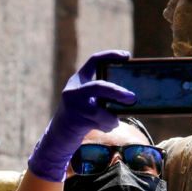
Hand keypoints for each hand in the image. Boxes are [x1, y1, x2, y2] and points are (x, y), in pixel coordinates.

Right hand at [28, 50, 135, 181]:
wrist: (59, 135)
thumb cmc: (81, 116)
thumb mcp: (88, 100)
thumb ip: (102, 95)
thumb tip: (130, 97)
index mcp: (78, 80)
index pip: (94, 60)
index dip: (110, 55)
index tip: (127, 56)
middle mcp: (73, 91)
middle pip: (99, 86)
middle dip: (117, 92)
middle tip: (132, 97)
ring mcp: (73, 106)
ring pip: (100, 110)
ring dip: (112, 118)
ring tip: (115, 121)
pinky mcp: (76, 121)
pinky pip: (99, 123)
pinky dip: (108, 126)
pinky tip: (107, 127)